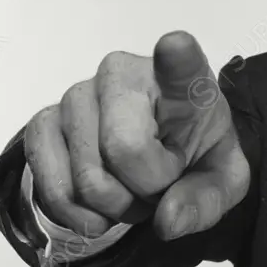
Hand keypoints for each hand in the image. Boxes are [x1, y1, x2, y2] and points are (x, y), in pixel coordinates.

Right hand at [23, 31, 250, 241]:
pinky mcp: (44, 122)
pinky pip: (51, 188)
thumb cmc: (192, 153)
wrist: (156, 153)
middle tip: (157, 182)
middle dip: (144, 190)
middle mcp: (122, 74)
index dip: (177, 57)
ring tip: (130, 186)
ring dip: (113, 206)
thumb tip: (167, 220)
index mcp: (181, 80)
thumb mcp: (221, 180)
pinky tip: (97, 203)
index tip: (175, 46)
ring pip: (87, 180)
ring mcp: (76, 95)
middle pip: (124, 150)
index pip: (180, 63)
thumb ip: (206, 200)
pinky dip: (78, 213)